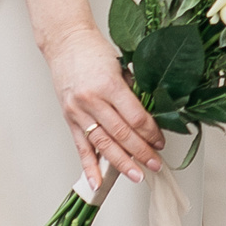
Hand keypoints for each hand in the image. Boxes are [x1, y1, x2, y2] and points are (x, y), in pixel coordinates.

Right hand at [39, 23, 163, 185]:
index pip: (135, 117)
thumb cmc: (94, 51)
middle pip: (121, 133)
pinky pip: (81, 147)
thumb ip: (133, 92)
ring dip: (121, 163)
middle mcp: (92, 100)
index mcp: (109, 84)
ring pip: (103, 144)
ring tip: (136, 175)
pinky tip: (97, 182)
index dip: (150, 133)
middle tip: (155, 164)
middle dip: (141, 152)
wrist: (65, 43)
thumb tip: (150, 118)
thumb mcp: (121, 67)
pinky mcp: (69, 118)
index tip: (160, 141)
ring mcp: (78, 111)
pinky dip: (89, 167)